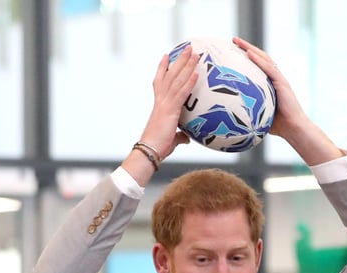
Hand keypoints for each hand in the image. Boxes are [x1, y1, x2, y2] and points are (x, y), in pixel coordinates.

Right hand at [135, 47, 199, 163]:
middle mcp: (161, 100)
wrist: (150, 151)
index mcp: (159, 105)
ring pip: (177, 80)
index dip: (163, 68)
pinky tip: (196, 72)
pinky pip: (182, 93)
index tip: (166, 56)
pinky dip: (189, 82)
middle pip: (170, 75)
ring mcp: (165, 104)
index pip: (160, 82)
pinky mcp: (171, 110)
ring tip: (194, 53)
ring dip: (187, 65)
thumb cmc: (158, 147)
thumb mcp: (170, 138)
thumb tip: (186, 138)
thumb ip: (179, 135)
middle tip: (188, 47)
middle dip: (179, 60)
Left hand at [232, 37, 342, 164]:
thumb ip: (250, 112)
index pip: (257, 66)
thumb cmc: (279, 126)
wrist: (294, 129)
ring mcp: (279, 79)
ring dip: (250, 48)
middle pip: (260, 58)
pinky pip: (268, 68)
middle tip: (233, 40)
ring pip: (263, 59)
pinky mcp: (282, 82)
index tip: (233, 51)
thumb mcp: (260, 116)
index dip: (246, 57)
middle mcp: (275, 78)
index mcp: (270, 84)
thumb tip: (234, 117)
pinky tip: (248, 53)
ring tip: (237, 41)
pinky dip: (258, 60)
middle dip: (246, 47)